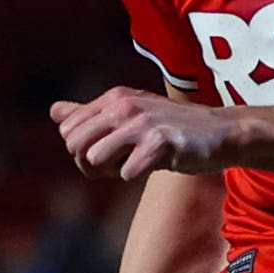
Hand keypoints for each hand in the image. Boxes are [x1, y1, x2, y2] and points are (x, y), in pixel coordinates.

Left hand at [52, 88, 240, 180]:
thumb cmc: (172, 127)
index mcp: (114, 97)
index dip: (83, 151)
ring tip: (136, 162)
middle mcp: (124, 105)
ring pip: (95, 159)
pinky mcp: (160, 143)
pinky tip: (157, 164)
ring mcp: (142, 123)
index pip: (68, 131)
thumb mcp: (129, 114)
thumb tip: (53, 111)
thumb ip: (90, 114)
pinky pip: (127, 173)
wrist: (220, 133)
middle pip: (76, 147)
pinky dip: (137, 175)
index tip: (107, 152)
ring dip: (113, 170)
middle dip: (91, 164)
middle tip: (118, 164)